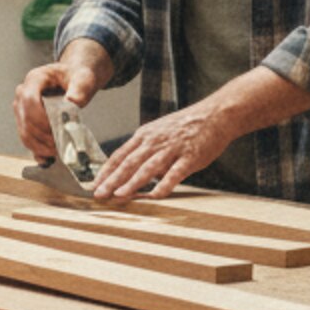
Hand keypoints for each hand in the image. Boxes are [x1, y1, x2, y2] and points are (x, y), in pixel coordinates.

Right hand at [13, 59, 100, 157]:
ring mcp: (22, 109)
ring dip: (40, 146)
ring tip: (58, 151)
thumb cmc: (75, 77)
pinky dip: (36, 151)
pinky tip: (47, 160)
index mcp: (35, 79)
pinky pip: (27, 140)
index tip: (57, 127)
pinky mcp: (26, 122)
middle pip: (25, 119)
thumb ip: (80, 89)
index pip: (29, 99)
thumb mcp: (83, 79)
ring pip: (24, 132)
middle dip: (43, 135)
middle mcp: (23, 93)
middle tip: (61, 144)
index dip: (41, 117)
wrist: (72, 80)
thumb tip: (72, 103)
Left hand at [91, 102, 227, 201]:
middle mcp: (155, 141)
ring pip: (148, 167)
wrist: (216, 114)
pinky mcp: (190, 157)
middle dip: (112, 180)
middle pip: (129, 162)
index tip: (93, 185)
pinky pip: (175, 173)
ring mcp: (172, 149)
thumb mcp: (160, 132)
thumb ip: (147, 150)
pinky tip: (156, 196)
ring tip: (119, 196)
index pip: (120, 155)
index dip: (105, 171)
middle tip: (98, 195)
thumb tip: (134, 172)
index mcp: (145, 135)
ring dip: (132, 183)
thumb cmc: (188, 125)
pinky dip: (164, 184)